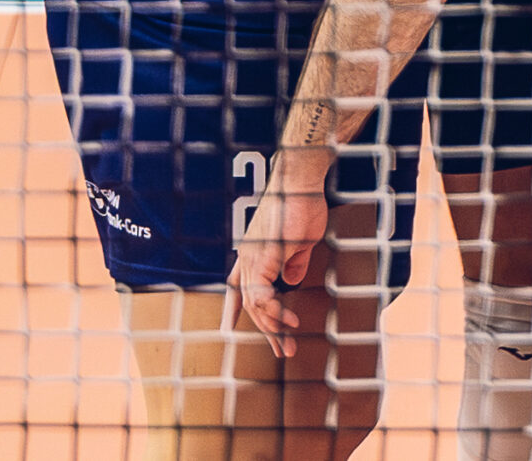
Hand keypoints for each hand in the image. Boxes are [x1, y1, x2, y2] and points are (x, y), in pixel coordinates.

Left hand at [227, 174, 330, 356]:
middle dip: (265, 330)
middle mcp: (247, 256)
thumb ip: (294, 261)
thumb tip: (291, 279)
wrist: (301, 181)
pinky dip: (276, 312)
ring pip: (254, 304)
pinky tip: (289, 323)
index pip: (236, 286)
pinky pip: (262, 295)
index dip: (232, 308)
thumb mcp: (301, 240)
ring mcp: (252, 257)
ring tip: (287, 345)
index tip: (228, 327)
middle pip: (248, 302)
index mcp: (252, 251)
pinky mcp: (263, 257)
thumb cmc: (303, 204)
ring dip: (272, 328)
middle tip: (281, 350)